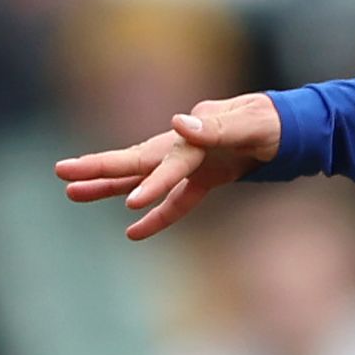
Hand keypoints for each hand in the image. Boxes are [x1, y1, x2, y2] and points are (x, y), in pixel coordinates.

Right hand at [54, 93, 284, 241]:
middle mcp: (185, 146)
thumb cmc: (274, 122)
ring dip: (110, 187)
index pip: (167, 160)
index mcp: (195, 133)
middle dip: (100, 171)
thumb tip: (179, 123)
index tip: (129, 203)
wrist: (293, 125)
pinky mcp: (204, 179)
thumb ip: (219, 126)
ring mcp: (191, 163)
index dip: (152, 182)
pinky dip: (157, 216)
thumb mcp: (254, 123)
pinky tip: (133, 232)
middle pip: (137, 162)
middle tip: (62, 176)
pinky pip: (176, 202)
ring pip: (144, 179)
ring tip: (73, 194)